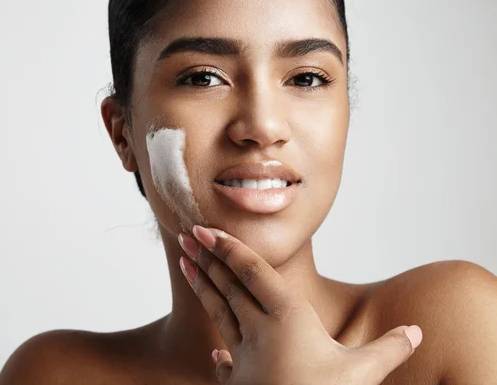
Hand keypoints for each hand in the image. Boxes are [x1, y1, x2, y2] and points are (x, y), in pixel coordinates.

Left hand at [178, 226, 422, 384]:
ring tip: (185, 265)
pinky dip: (220, 352)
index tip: (206, 231)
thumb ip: (388, 349)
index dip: (229, 249)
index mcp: (287, 317)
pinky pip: (225, 362)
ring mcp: (243, 356)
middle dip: (208, 259)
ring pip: (220, 313)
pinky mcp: (237, 384)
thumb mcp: (362, 374)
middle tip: (186, 236)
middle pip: (230, 287)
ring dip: (203, 287)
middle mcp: (258, 331)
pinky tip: (215, 351)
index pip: (252, 273)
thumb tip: (416, 332)